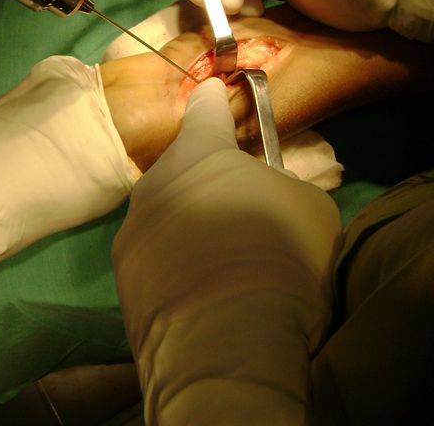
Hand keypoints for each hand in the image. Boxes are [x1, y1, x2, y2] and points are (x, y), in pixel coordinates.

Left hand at [112, 77, 341, 422]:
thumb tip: (274, 190)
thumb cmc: (277, 255)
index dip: (215, 100)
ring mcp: (132, 234)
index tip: (215, 92)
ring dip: (190, 229)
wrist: (226, 342)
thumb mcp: (310, 208)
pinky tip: (206, 295)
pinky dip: (177, 271)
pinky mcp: (124, 284)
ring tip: (225, 263)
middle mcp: (155, 182)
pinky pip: (157, 263)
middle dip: (208, 183)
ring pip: (167, 218)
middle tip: (242, 211)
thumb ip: (288, 186)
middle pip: (184, 170)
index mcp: (200, 151)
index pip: (205, 108)